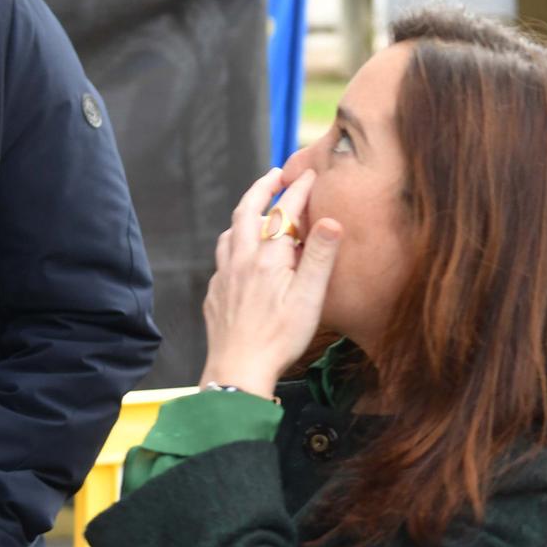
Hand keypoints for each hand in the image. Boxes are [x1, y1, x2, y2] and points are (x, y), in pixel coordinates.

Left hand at [201, 167, 342, 395]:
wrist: (238, 371)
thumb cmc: (279, 338)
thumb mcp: (310, 297)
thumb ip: (320, 256)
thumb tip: (332, 220)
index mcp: (268, 258)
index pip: (284, 213)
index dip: (299, 191)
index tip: (310, 174)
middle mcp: (241, 260)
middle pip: (247, 212)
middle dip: (262, 188)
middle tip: (276, 174)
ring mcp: (224, 278)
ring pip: (230, 234)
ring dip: (243, 214)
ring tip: (255, 209)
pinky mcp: (215, 296)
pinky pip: (221, 259)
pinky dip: (233, 245)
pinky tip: (239, 257)